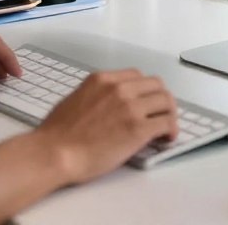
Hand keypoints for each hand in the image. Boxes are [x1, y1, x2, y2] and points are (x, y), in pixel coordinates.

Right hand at [35, 70, 177, 182]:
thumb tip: (107, 104)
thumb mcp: (77, 97)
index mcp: (103, 79)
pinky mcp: (138, 129)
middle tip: (160, 114)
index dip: (145, 90)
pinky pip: (166, 123)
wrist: (56, 151)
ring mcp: (130, 107)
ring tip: (166, 128)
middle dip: (160, 99)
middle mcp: (119, 88)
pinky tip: (166, 139)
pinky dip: (171, 130)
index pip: (137, 75)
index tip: (146, 102)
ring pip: (166, 101)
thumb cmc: (59, 132)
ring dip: (169, 114)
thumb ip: (96, 94)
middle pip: (156, 85)